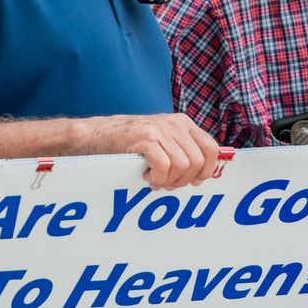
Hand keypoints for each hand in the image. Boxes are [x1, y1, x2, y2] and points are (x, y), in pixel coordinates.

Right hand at [84, 114, 220, 187]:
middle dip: (184, 180)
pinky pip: (164, 167)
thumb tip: (202, 176)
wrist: (95, 135)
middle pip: (198, 162)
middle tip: (167, 184)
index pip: (211, 149)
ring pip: (182, 166)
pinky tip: (146, 176)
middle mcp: (175, 124)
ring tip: (155, 180)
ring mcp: (160, 130)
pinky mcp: (145, 139)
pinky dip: (157, 178)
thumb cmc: (129, 144)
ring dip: (169, 181)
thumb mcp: (162, 140)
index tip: (194, 182)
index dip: (206, 170)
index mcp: (183, 123)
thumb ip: (182, 150)